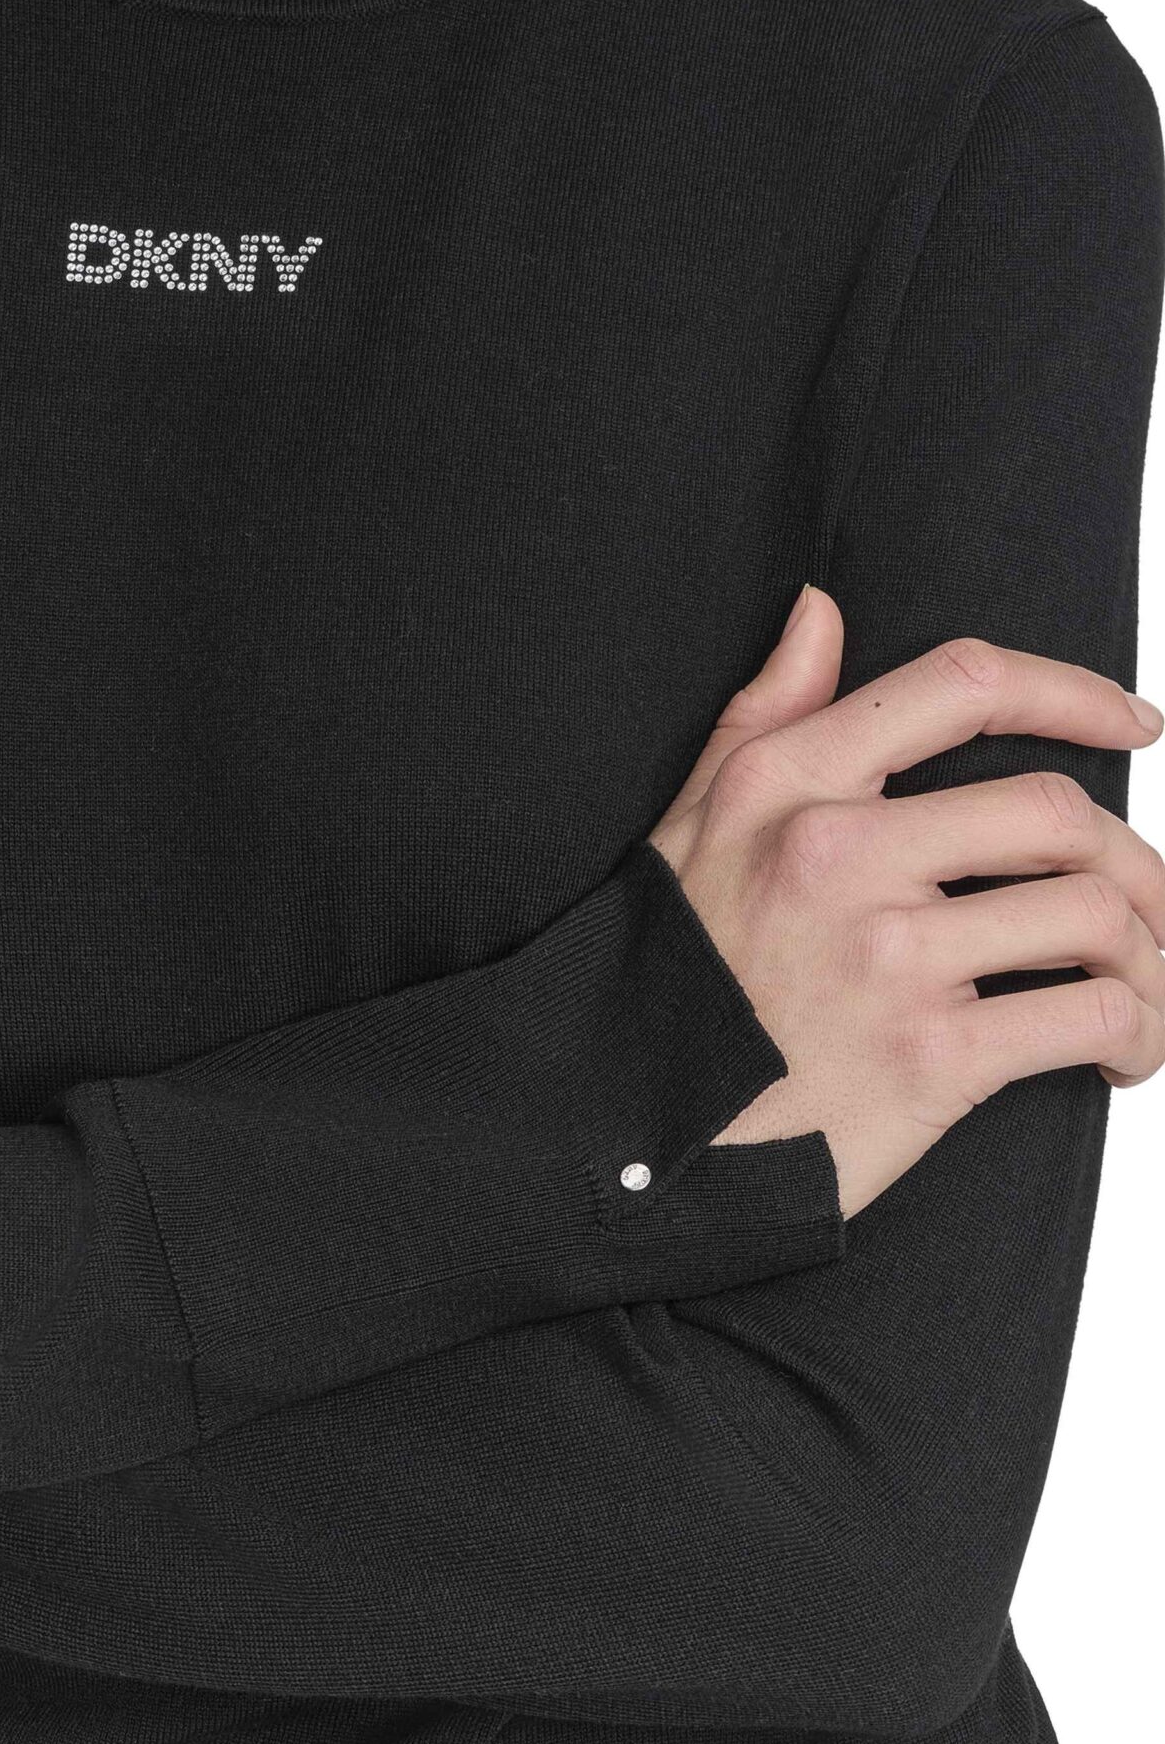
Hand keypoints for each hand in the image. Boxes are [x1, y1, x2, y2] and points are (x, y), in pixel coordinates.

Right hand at [649, 586, 1164, 1219]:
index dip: (1072, 692)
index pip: (962, 685)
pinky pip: (1090, 1016)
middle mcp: (839, 853)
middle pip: (1056, 812)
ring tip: (1141, 988)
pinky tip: (1122, 1052)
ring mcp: (887, 956)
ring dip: (1148, 956)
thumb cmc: (669, 975)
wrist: (630, 1135)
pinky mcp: (928, 1059)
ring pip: (1093, 916)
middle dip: (1132, 862)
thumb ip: (766, 711)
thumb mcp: (693, 823)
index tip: (1133, 720)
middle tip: (1147, 905)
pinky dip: (1135, 1033)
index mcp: (789, 782)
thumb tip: (820, 608)